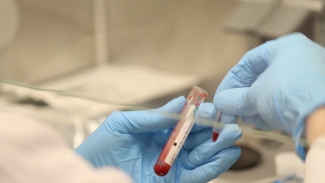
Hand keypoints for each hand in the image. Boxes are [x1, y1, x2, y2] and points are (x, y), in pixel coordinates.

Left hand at [75, 97, 240, 182]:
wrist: (91, 176)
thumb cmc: (101, 146)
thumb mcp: (124, 124)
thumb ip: (152, 117)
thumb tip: (181, 101)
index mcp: (157, 132)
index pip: (183, 122)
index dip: (198, 116)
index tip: (211, 109)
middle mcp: (168, 148)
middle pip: (196, 138)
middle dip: (214, 131)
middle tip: (230, 124)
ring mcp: (172, 166)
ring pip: (201, 156)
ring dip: (218, 147)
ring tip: (232, 136)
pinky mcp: (173, 182)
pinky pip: (197, 175)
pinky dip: (213, 166)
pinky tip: (227, 156)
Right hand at [213, 33, 324, 157]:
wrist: (324, 118)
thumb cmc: (288, 94)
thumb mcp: (254, 96)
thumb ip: (234, 99)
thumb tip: (219, 103)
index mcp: (286, 47)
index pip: (249, 62)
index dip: (231, 80)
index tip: (221, 97)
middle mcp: (300, 57)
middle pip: (261, 77)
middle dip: (243, 96)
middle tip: (231, 111)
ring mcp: (311, 76)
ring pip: (274, 90)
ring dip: (255, 106)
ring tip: (244, 119)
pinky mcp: (317, 95)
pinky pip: (288, 100)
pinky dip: (273, 110)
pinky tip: (261, 122)